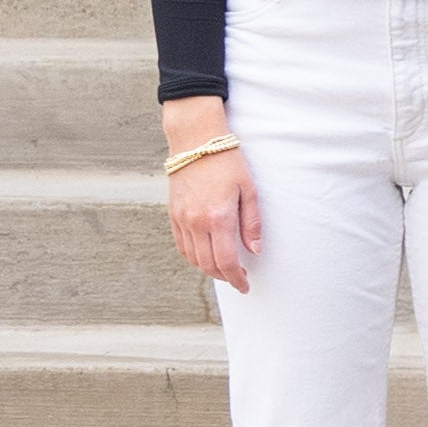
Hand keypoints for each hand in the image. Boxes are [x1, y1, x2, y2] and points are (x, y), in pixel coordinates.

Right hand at [160, 98, 258, 293]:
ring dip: (209, 269)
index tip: (245, 286)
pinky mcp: (173, 214)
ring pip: (192, 258)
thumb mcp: (248, 190)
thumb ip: (251, 223)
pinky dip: (193, 256)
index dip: (236, 279)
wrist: (195, 141)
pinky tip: (206, 255)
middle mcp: (196, 222)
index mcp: (218, 217)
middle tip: (238, 279)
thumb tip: (255, 251)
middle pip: (207, 265)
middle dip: (224, 277)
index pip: (225, 261)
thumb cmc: (228, 162)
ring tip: (225, 268)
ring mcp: (181, 219)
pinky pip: (181, 245)